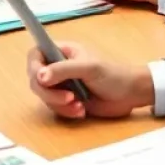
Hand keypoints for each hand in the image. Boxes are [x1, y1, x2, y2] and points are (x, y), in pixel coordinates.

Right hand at [26, 42, 153, 118]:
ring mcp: (60, 84)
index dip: (34, 67)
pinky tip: (81, 110)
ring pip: (44, 96)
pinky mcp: (65, 101)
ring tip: (79, 106)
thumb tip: (39, 76)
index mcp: (61, 52)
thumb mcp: (89, 68)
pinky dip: (66, 112)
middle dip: (50, 93)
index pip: (35, 55)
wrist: (131, 95)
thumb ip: (63, 70)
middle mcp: (57, 67)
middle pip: (35, 79)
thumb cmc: (113, 75)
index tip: (42, 79)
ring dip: (60, 105)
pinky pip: (54, 108)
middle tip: (69, 98)